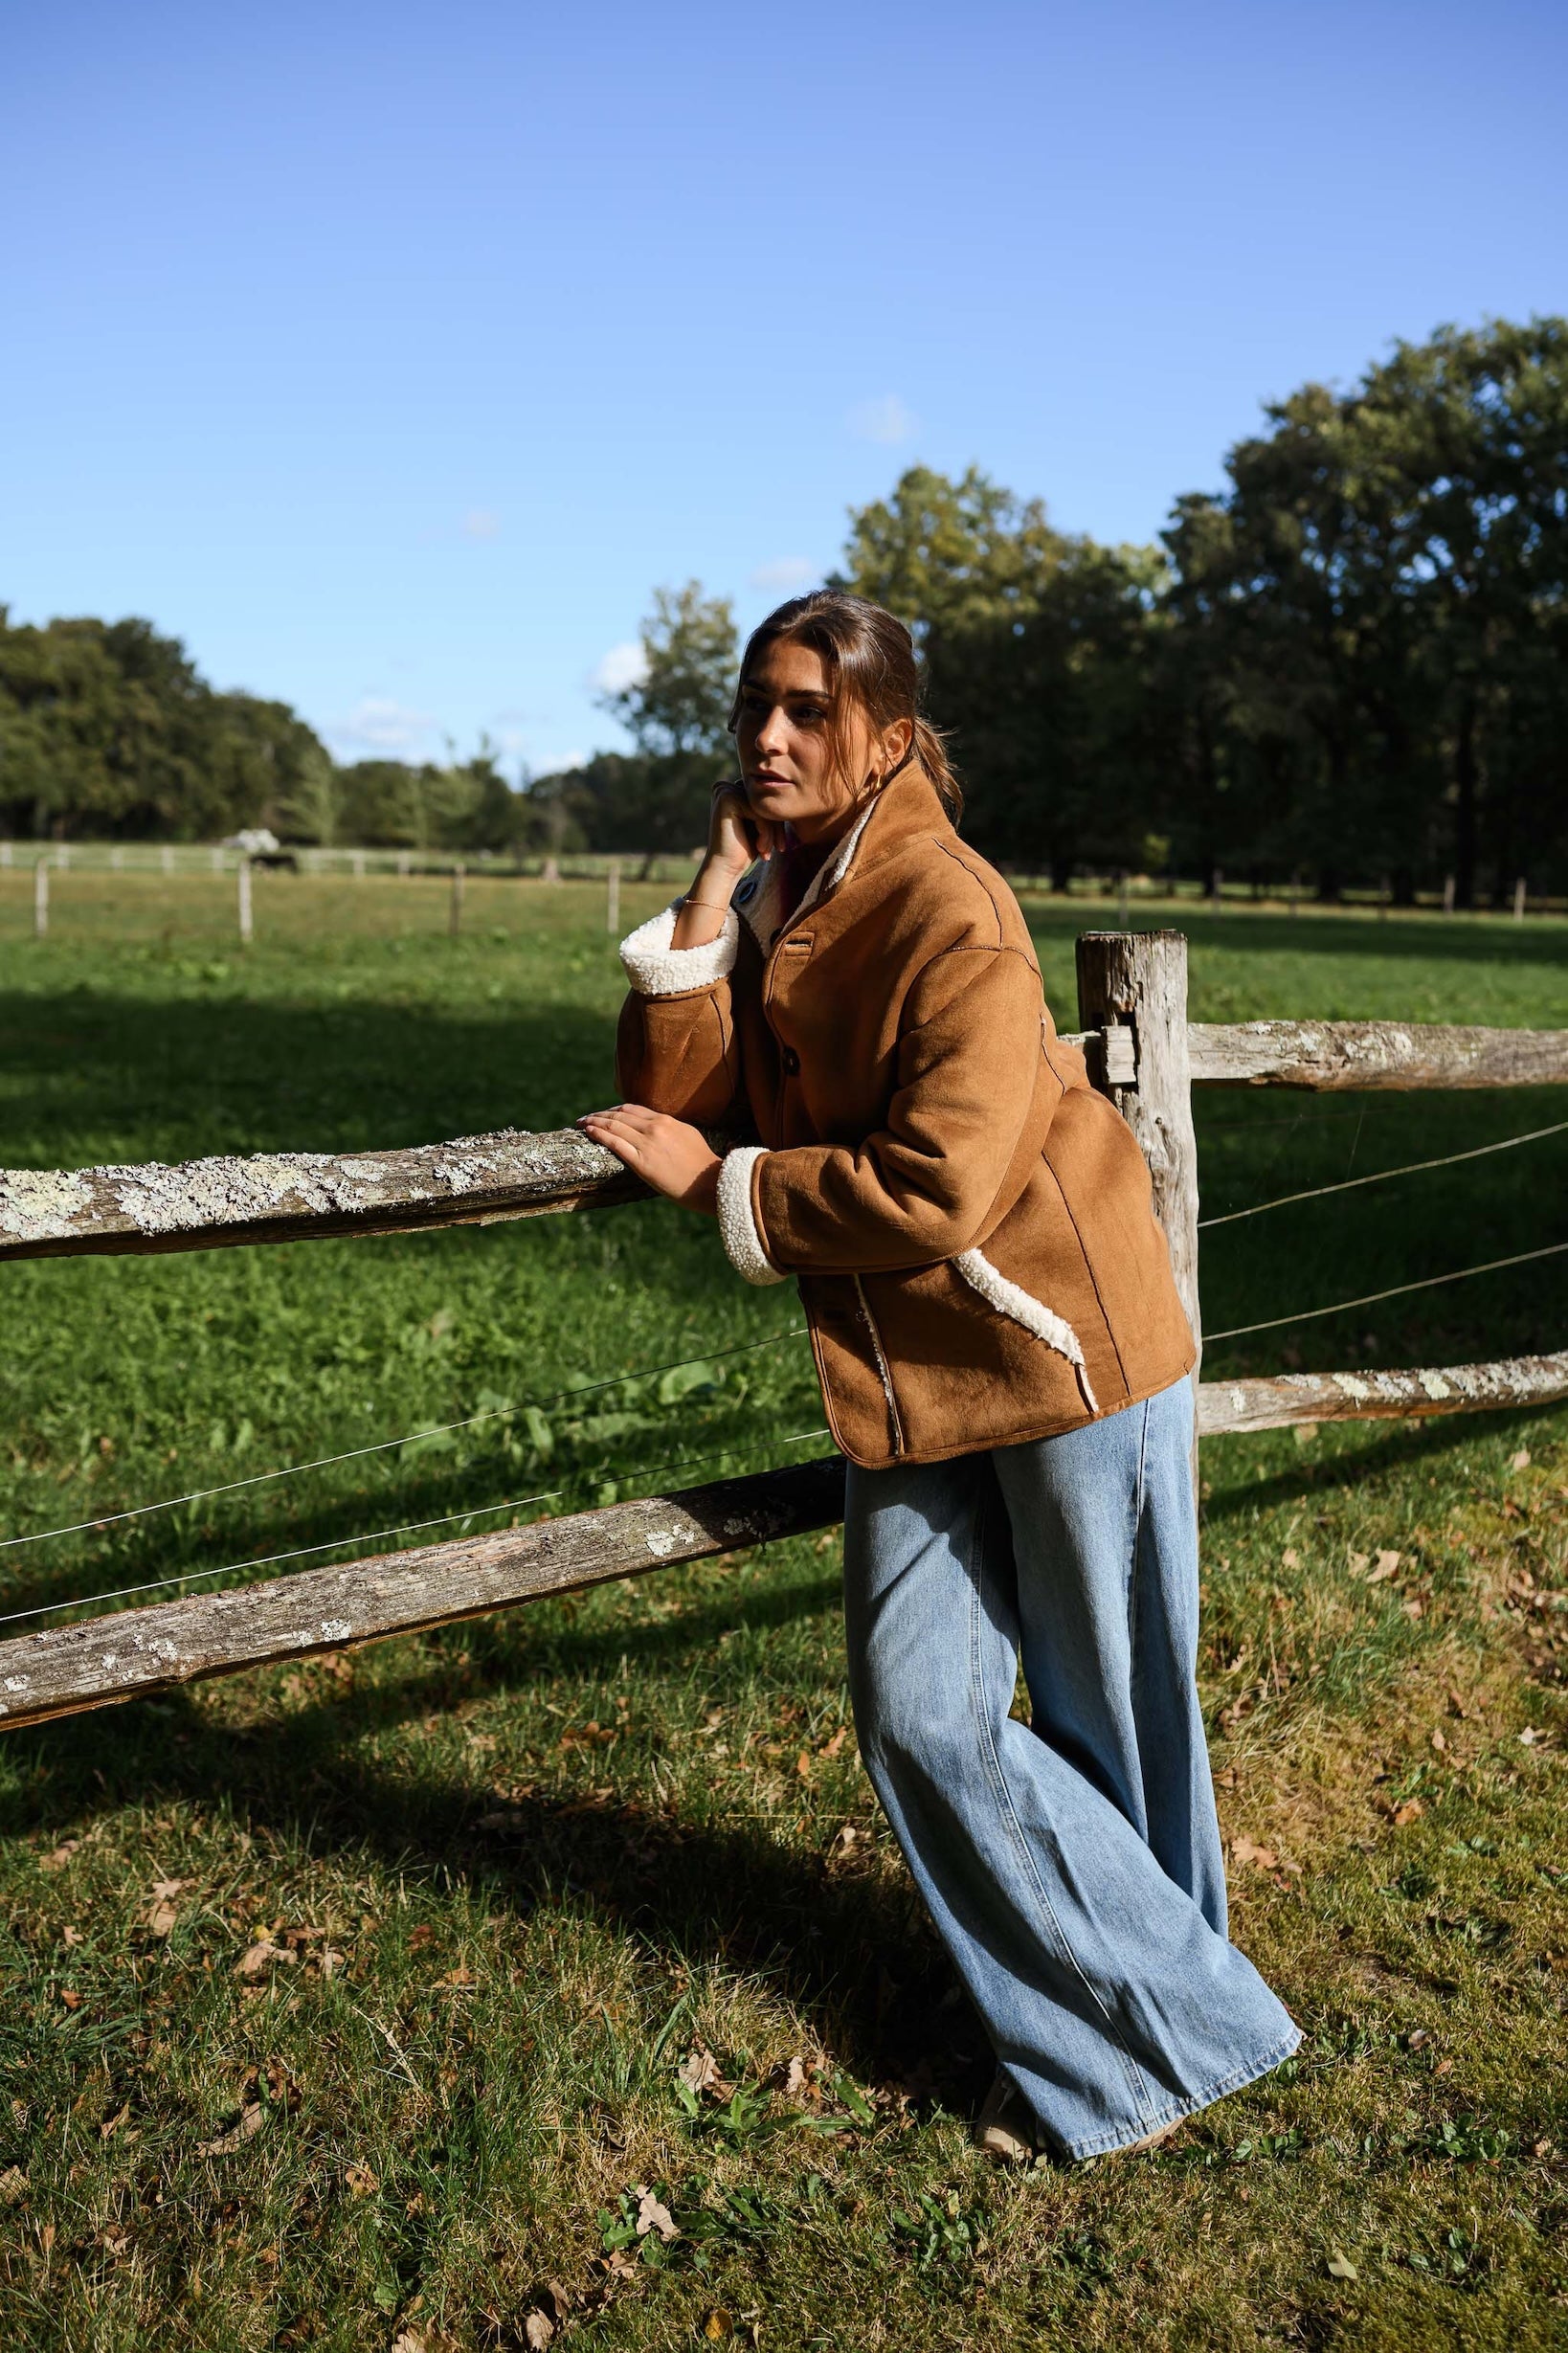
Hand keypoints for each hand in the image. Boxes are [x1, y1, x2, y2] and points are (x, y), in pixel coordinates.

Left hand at [577, 1105, 720, 1213]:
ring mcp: (647, 1143)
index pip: (633, 1109)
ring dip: (594, 1122)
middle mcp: (655, 1127)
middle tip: (586, 1117)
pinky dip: (599, 1134)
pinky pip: (615, 1142)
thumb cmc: (703, 1164)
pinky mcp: (641, 1161)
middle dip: (599, 1114)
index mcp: (666, 1120)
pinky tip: (588, 1132)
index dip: (614, 1110)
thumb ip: (670, 1129)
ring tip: (581, 1123)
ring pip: (613, 1125)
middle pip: (620, 1114)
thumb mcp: (689, 1135)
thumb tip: (658, 1127)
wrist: (710, 1183)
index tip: (604, 1113)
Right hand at [704, 780, 782, 886]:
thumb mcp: (760, 825)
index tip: (780, 844)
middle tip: (779, 848)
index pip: (766, 798)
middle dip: (777, 826)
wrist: (725, 868)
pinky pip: (760, 813)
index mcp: (732, 789)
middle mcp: (726, 787)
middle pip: (766, 801)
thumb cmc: (745, 849)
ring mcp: (725, 791)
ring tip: (768, 851)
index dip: (777, 820)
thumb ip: (767, 807)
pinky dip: (766, 833)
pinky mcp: (727, 799)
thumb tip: (788, 792)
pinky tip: (760, 848)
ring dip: (772, 832)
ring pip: (765, 807)